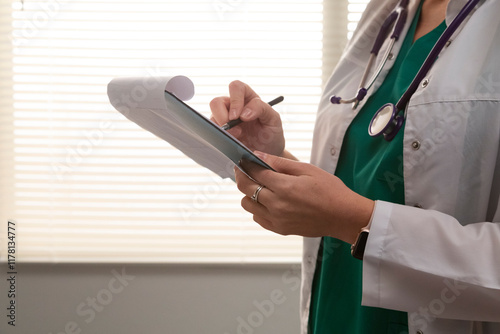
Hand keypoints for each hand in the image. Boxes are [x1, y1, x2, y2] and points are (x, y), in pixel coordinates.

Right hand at [210, 81, 284, 155]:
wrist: (268, 153)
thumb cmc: (271, 134)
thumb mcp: (274, 119)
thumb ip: (261, 108)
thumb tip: (243, 113)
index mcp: (248, 98)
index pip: (236, 87)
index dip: (236, 99)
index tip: (241, 117)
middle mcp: (233, 106)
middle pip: (217, 102)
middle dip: (223, 116)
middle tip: (234, 129)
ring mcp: (225, 120)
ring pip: (212, 117)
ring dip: (222, 129)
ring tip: (237, 138)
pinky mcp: (221, 133)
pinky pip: (212, 131)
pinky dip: (220, 137)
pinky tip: (231, 141)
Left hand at [234, 152, 374, 243]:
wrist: (343, 216)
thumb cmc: (330, 190)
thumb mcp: (307, 169)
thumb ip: (281, 163)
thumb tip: (259, 155)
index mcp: (284, 187)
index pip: (254, 172)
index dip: (246, 164)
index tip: (243, 159)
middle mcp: (276, 204)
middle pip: (246, 188)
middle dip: (241, 176)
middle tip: (243, 169)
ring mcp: (277, 219)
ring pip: (247, 204)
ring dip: (248, 193)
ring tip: (257, 186)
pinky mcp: (280, 229)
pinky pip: (257, 217)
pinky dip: (257, 208)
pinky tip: (266, 201)